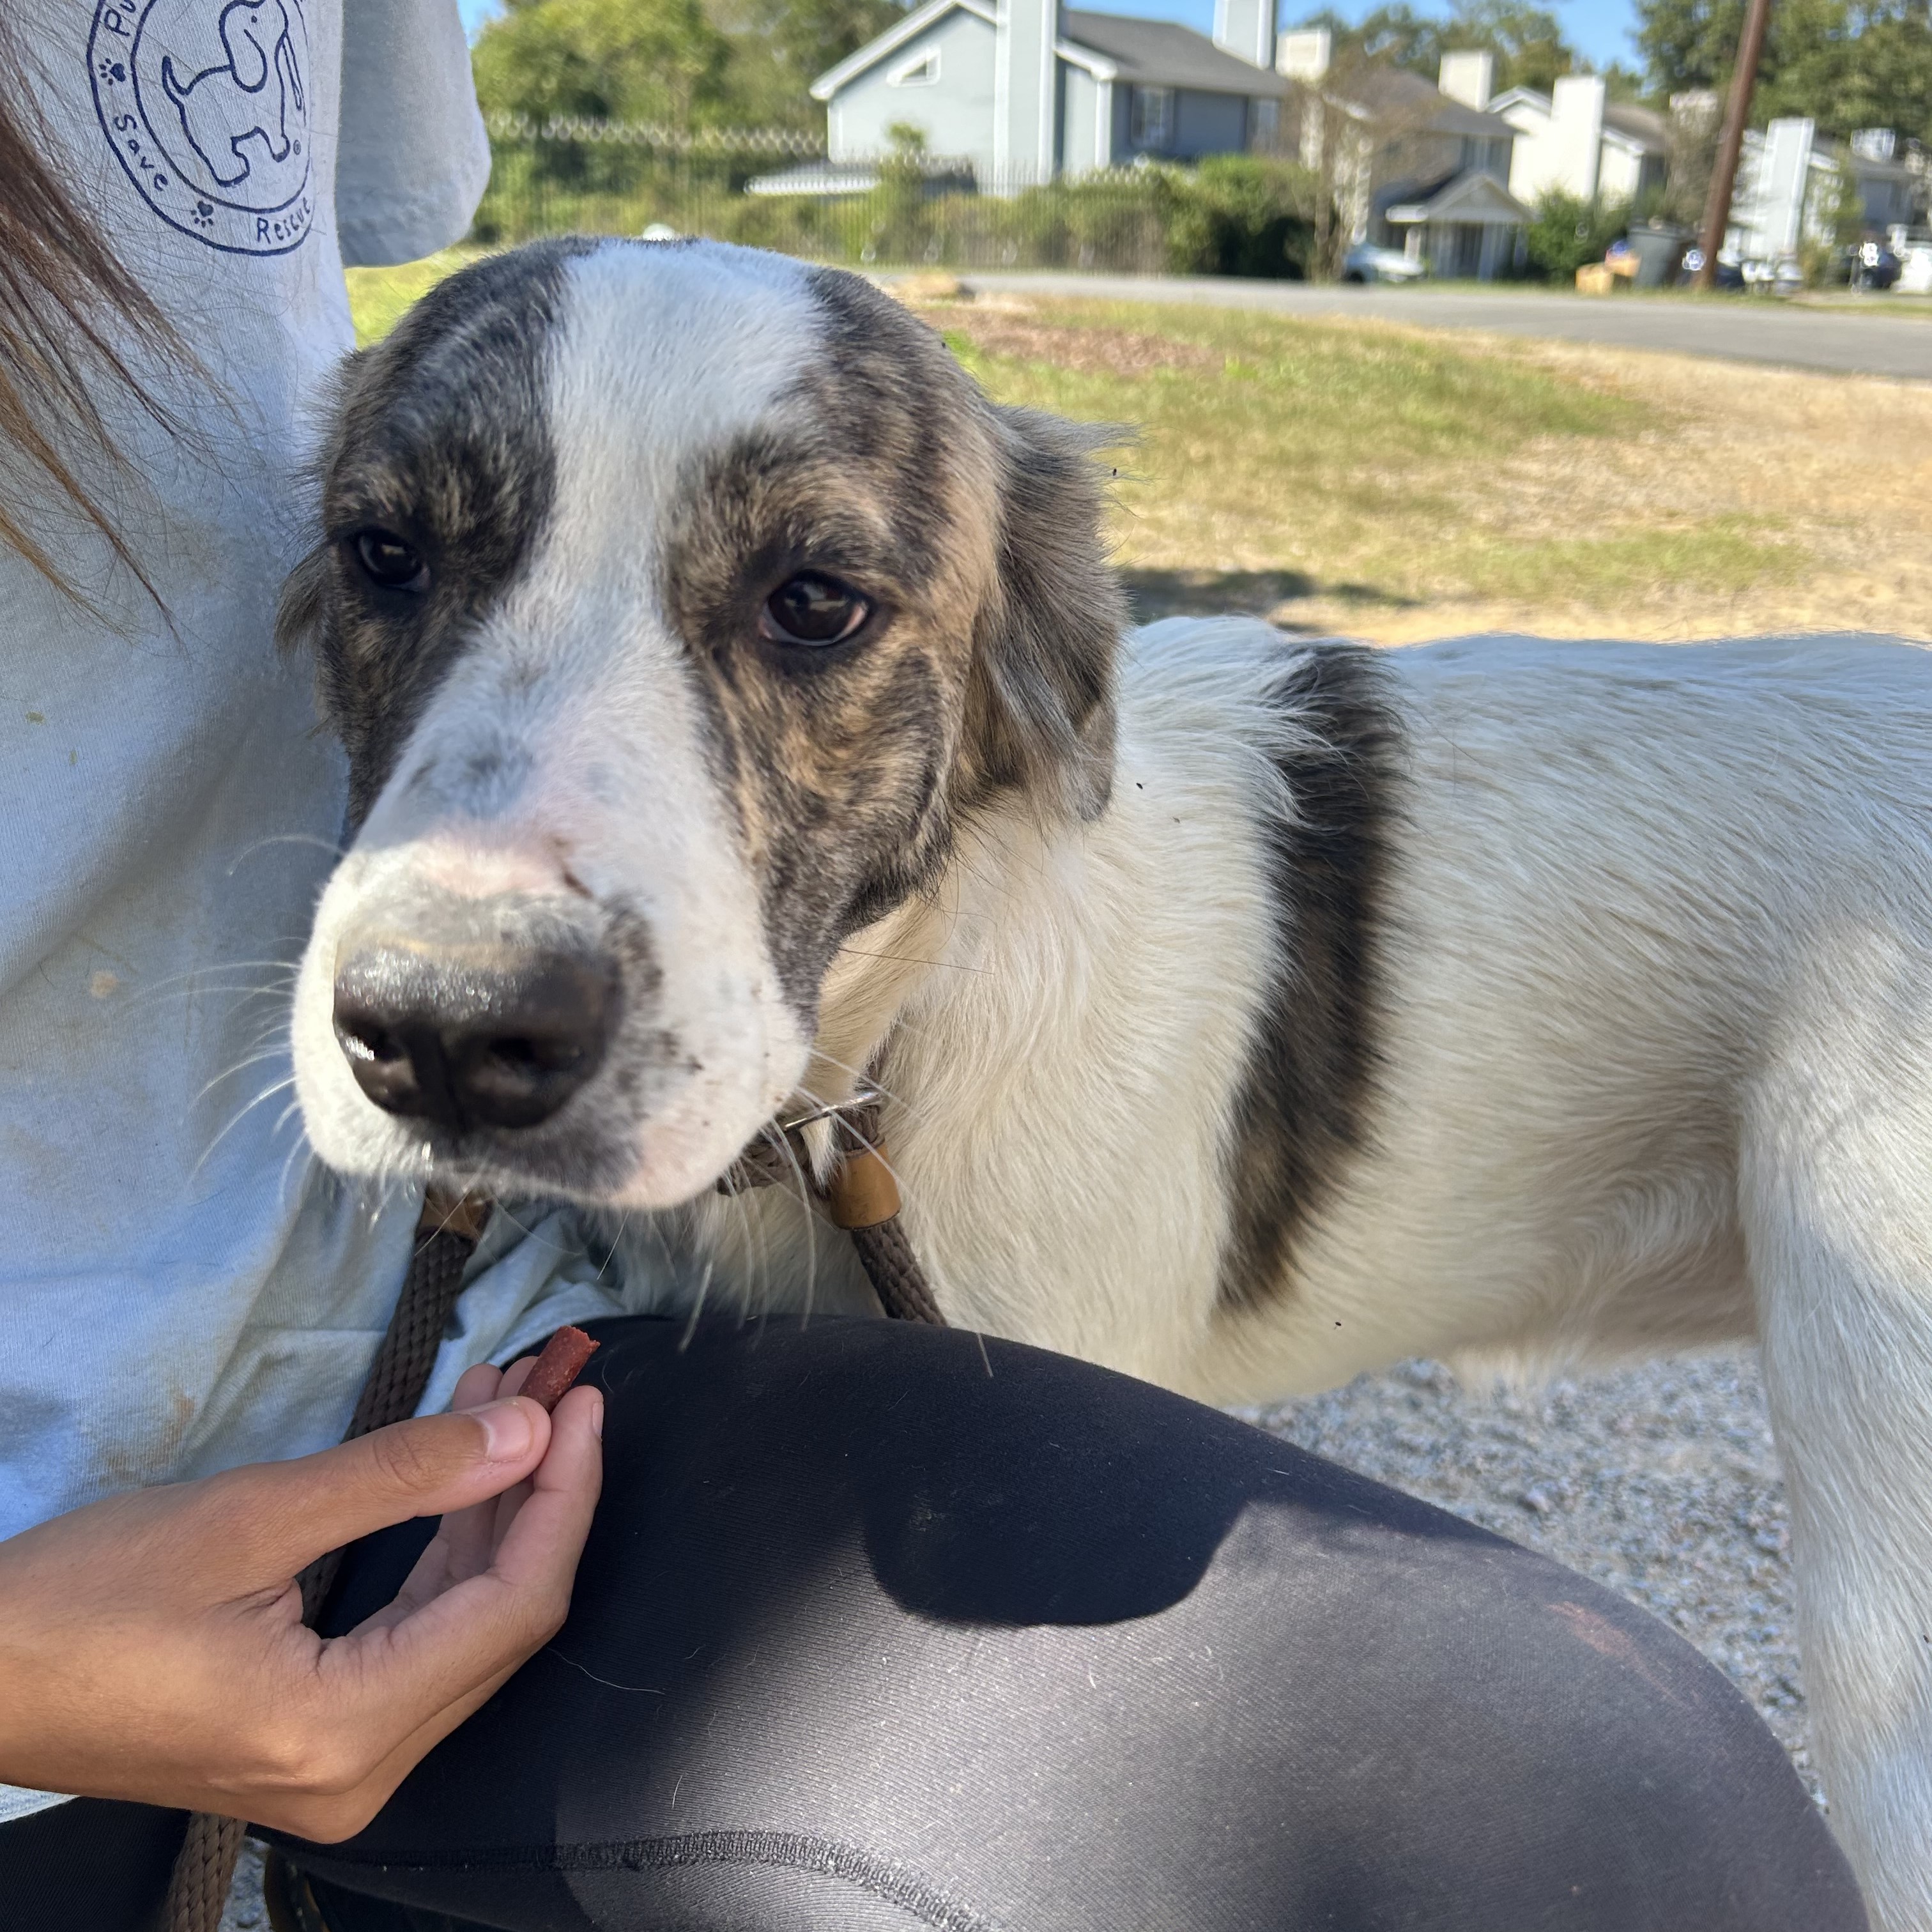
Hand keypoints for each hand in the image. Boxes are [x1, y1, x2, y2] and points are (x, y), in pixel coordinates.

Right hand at [0, 1358, 600, 1839]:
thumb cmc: (86, 1600)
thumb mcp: (251, 1515)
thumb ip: (402, 1474)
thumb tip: (526, 1430)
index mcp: (343, 1732)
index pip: (513, 1607)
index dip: (563, 1496)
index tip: (581, 1403)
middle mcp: (358, 1771)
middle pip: (502, 1622)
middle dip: (537, 1495)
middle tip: (551, 1390)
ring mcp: (339, 1766)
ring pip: (465, 1627)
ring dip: (492, 1512)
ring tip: (507, 1404)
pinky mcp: (316, 1742)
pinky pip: (417, 1642)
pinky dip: (446, 1551)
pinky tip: (459, 1471)